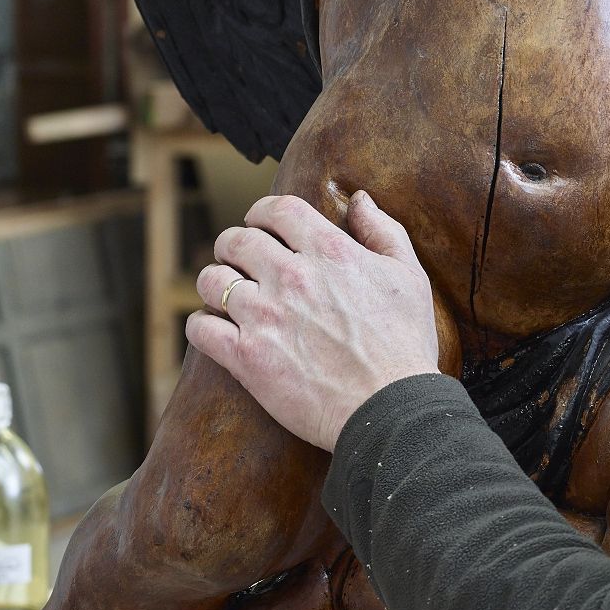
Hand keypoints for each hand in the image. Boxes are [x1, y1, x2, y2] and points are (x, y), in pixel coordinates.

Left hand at [186, 192, 436, 452]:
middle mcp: (292, 277)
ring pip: (211, 280)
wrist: (391, 408)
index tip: (260, 223)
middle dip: (232, 245)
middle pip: (235, 240)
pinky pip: (200, 329)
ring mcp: (265, 317)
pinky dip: (200, 326)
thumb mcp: (409, 276)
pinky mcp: (247, 358)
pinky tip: (214, 330)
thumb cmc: (405, 344)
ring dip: (214, 283)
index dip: (261, 212)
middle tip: (238, 260)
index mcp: (330, 252)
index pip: (277, 210)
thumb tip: (359, 200)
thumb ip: (382, 231)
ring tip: (225, 295)